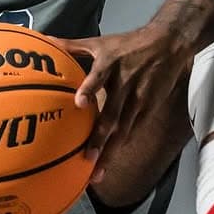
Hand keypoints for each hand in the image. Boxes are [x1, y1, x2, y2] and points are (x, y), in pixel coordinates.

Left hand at [52, 26, 189, 183]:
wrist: (167, 45)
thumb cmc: (128, 44)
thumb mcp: (100, 42)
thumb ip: (71, 45)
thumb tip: (45, 41)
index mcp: (109, 65)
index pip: (98, 77)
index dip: (89, 89)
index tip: (79, 103)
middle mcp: (124, 84)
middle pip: (112, 114)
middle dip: (100, 138)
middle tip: (88, 158)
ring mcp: (138, 99)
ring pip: (123, 129)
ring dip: (110, 151)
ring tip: (97, 172)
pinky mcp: (148, 108)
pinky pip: (133, 130)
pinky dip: (121, 145)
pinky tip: (110, 161)